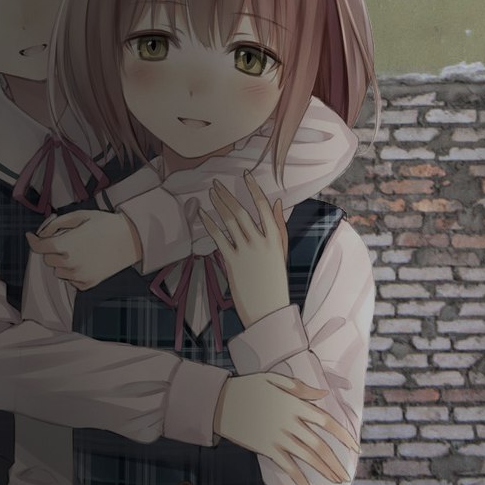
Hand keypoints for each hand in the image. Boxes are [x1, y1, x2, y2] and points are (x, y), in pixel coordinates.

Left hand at [28, 210, 142, 290]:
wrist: (131, 239)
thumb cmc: (105, 224)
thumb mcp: (79, 216)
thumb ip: (56, 224)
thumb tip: (42, 234)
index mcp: (67, 245)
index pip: (40, 247)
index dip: (33, 241)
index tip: (31, 236)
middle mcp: (70, 263)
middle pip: (48, 259)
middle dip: (52, 249)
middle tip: (66, 239)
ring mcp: (79, 276)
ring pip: (58, 271)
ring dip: (62, 262)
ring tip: (79, 251)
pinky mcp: (88, 284)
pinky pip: (71, 279)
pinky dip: (73, 272)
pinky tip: (86, 260)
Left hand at [197, 177, 290, 325]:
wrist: (268, 310)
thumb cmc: (275, 280)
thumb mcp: (282, 252)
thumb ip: (279, 226)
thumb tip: (277, 202)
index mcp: (275, 238)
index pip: (263, 206)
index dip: (253, 188)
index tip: (244, 174)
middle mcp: (260, 242)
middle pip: (241, 211)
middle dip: (227, 194)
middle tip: (216, 182)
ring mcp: (246, 252)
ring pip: (229, 222)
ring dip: (218, 205)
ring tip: (210, 193)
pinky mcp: (233, 262)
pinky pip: (219, 238)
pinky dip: (210, 224)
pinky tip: (202, 214)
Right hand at [214, 370, 358, 484]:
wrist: (221, 402)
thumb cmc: (248, 388)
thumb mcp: (274, 379)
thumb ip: (300, 388)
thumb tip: (323, 394)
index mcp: (295, 405)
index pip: (327, 422)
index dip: (343, 435)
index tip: (355, 447)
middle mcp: (290, 423)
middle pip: (320, 445)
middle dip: (335, 462)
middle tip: (346, 475)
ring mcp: (278, 437)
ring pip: (308, 458)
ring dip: (324, 471)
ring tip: (336, 481)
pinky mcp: (267, 448)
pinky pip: (288, 467)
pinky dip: (300, 480)